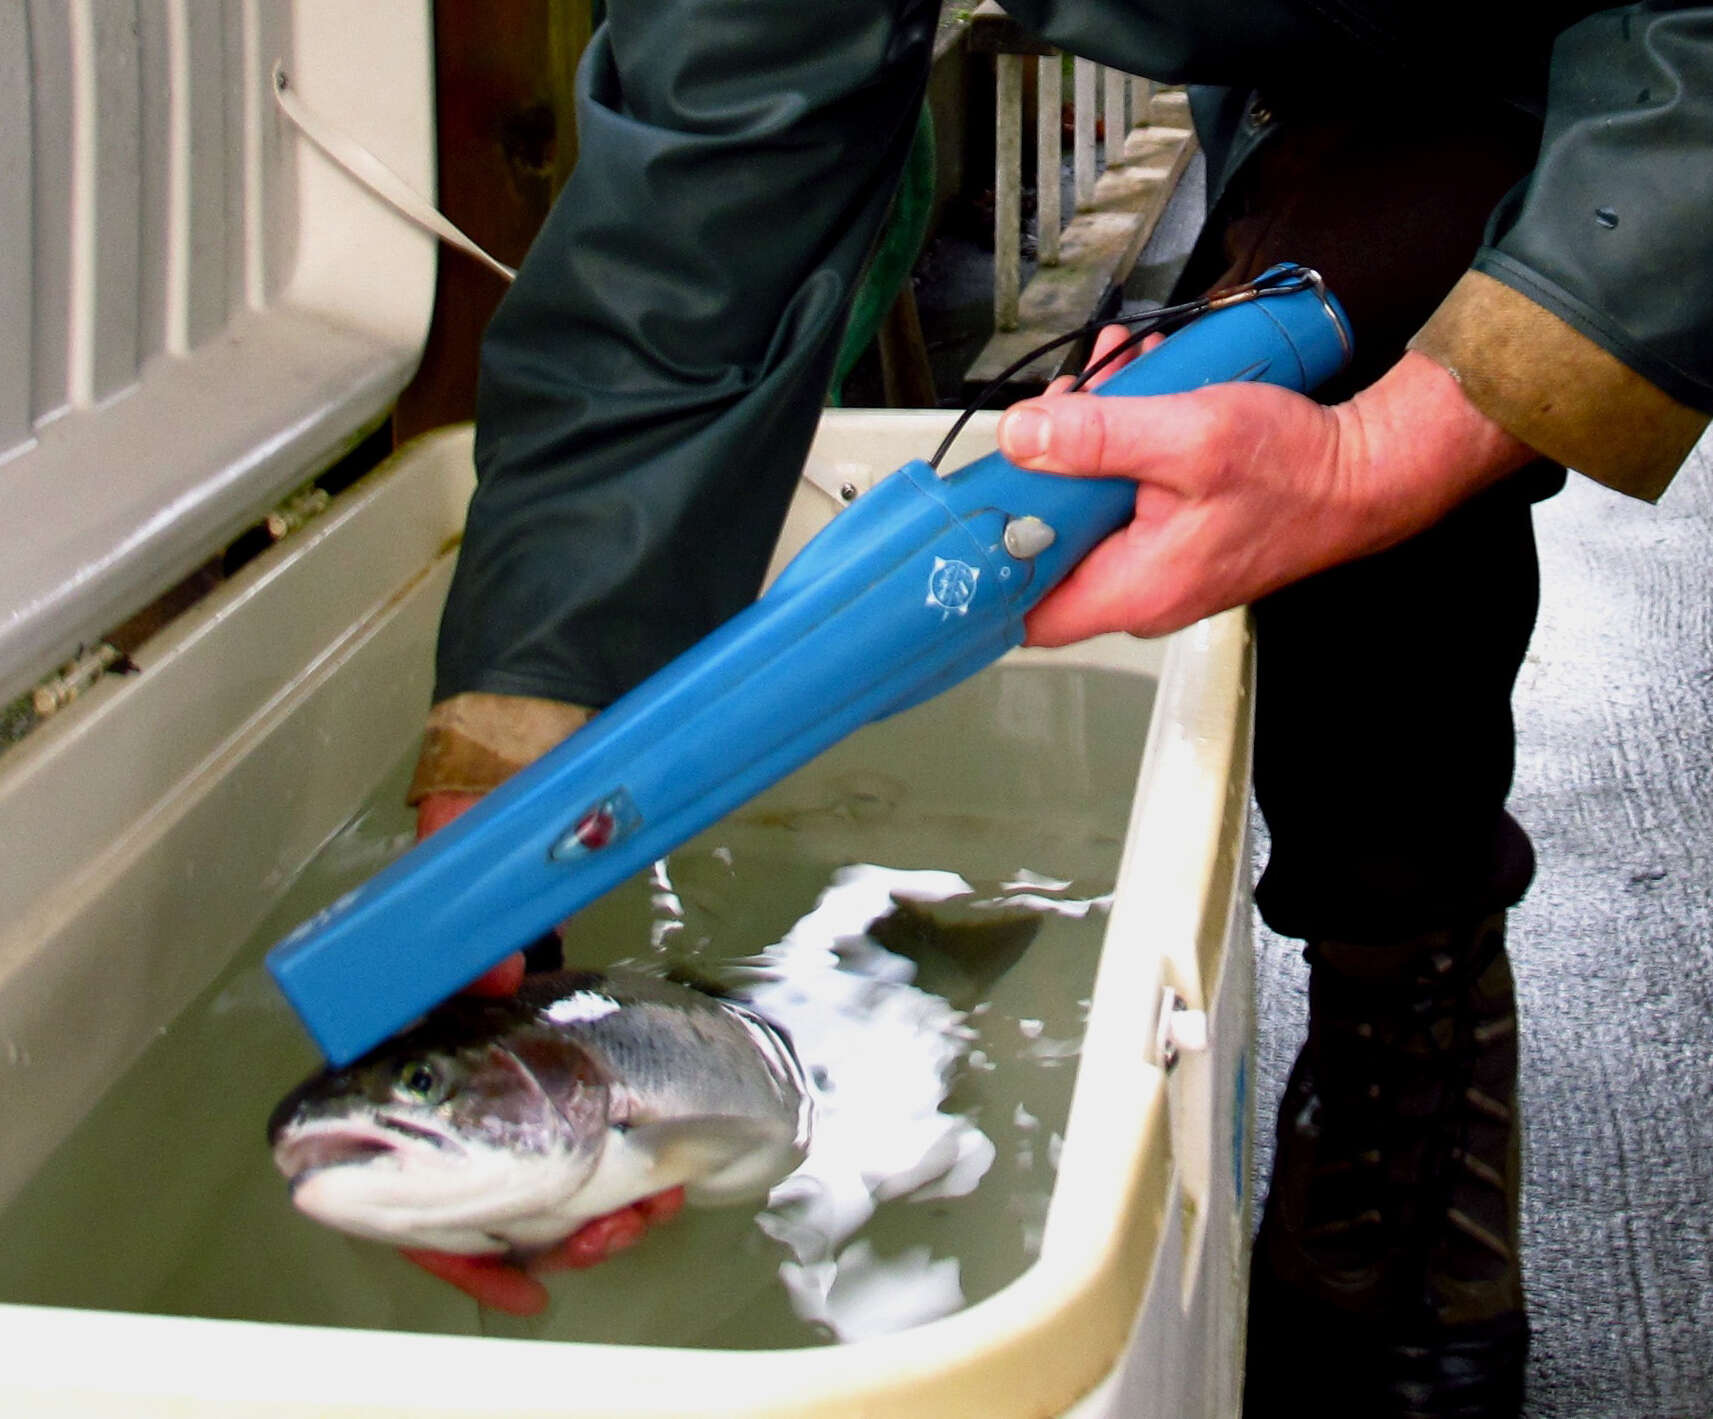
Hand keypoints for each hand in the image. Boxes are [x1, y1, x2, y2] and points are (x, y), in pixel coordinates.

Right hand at [400, 791, 684, 1311]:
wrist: (516, 787)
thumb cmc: (471, 838)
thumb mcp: (459, 881)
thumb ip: (466, 936)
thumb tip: (492, 980)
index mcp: (414, 1049)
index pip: (405, 1183)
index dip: (453, 1245)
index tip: (512, 1280)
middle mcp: (459, 1068)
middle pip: (485, 1200)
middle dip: (552, 1238)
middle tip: (610, 1238)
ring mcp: (517, 1065)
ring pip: (548, 1179)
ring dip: (598, 1212)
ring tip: (647, 1211)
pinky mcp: (567, 1054)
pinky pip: (594, 1135)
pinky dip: (624, 1171)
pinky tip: (659, 1179)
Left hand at [997, 339, 1537, 644]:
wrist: (1368, 468)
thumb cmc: (1297, 469)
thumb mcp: (1187, 436)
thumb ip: (1096, 438)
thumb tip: (1021, 437)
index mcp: (1133, 588)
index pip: (1023, 610)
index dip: (988, 565)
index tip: (973, 508)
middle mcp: (1141, 590)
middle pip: (1048, 545)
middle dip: (1044, 471)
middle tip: (1059, 415)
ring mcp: (1158, 565)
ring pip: (1085, 511)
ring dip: (1085, 446)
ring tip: (1109, 389)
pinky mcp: (1175, 536)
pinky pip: (1123, 496)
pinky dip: (1120, 445)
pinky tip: (1136, 396)